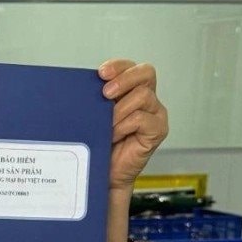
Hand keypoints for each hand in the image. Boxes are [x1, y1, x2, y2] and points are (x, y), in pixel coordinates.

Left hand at [98, 60, 168, 191]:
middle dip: (124, 79)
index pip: (132, 67)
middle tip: (106, 93)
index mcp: (132, 91)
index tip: (101, 73)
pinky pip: (141, 118)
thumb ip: (98, 99)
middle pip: (146, 72)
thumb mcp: (95, 116)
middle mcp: (147, 99)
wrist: (106, 174)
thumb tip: (84, 85)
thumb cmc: (100, 145)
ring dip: (120, 110)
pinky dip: (124, 125)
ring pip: (142, 95)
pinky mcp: (158, 130)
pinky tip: (114, 136)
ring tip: (107, 126)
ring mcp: (155, 114)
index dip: (118, 66)